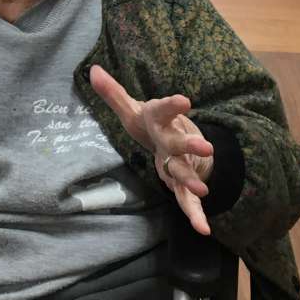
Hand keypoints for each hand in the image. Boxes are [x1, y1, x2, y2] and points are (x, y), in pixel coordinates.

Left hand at [90, 65, 213, 234]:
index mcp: (159, 120)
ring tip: (204, 191)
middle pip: (179, 143)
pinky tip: (203, 229)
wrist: (178, 140)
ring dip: (193, 180)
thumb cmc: (150, 123)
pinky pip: (187, 199)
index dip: (172, 105)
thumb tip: (92, 70)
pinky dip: (195, 214)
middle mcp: (172, 140)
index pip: (164, 110)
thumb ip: (112, 92)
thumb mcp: (130, 108)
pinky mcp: (182, 182)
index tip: (185, 100)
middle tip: (206, 147)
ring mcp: (179, 161)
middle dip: (191, 145)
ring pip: (185, 171)